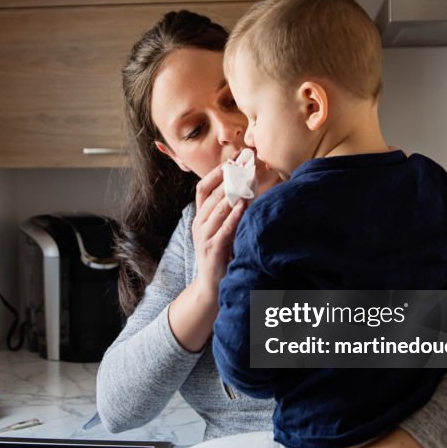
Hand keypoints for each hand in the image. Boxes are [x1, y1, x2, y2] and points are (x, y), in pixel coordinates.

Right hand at [191, 164, 245, 291]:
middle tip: (245, 163)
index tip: (232, 160)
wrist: (211, 287)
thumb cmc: (221, 256)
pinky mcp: (212, 249)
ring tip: (247, 178)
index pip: (202, 188)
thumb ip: (227, 213)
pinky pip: (224, 228)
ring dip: (233, 192)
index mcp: (200, 218)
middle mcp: (199, 224)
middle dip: (230, 177)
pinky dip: (235, 215)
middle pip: (212, 194)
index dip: (216, 173)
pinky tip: (245, 204)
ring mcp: (204, 237)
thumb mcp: (220, 231)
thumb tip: (245, 190)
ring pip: (217, 208)